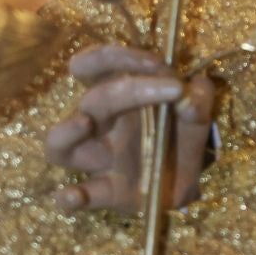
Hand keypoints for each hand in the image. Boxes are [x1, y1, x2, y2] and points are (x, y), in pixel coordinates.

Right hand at [45, 45, 214, 216]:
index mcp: (117, 95)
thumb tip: (188, 93)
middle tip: (170, 89)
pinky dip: (71, 197)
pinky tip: (72, 196)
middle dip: (124, 91)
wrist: (190, 176)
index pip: (96, 64)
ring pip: (58, 146)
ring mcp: (99, 159)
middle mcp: (100, 124)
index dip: (119, 56)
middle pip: (91, 100)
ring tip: (85, 123)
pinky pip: (81, 196)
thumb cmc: (181, 132)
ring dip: (66, 132)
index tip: (157, 62)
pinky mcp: (107, 191)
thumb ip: (197, 96)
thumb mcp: (196, 109)